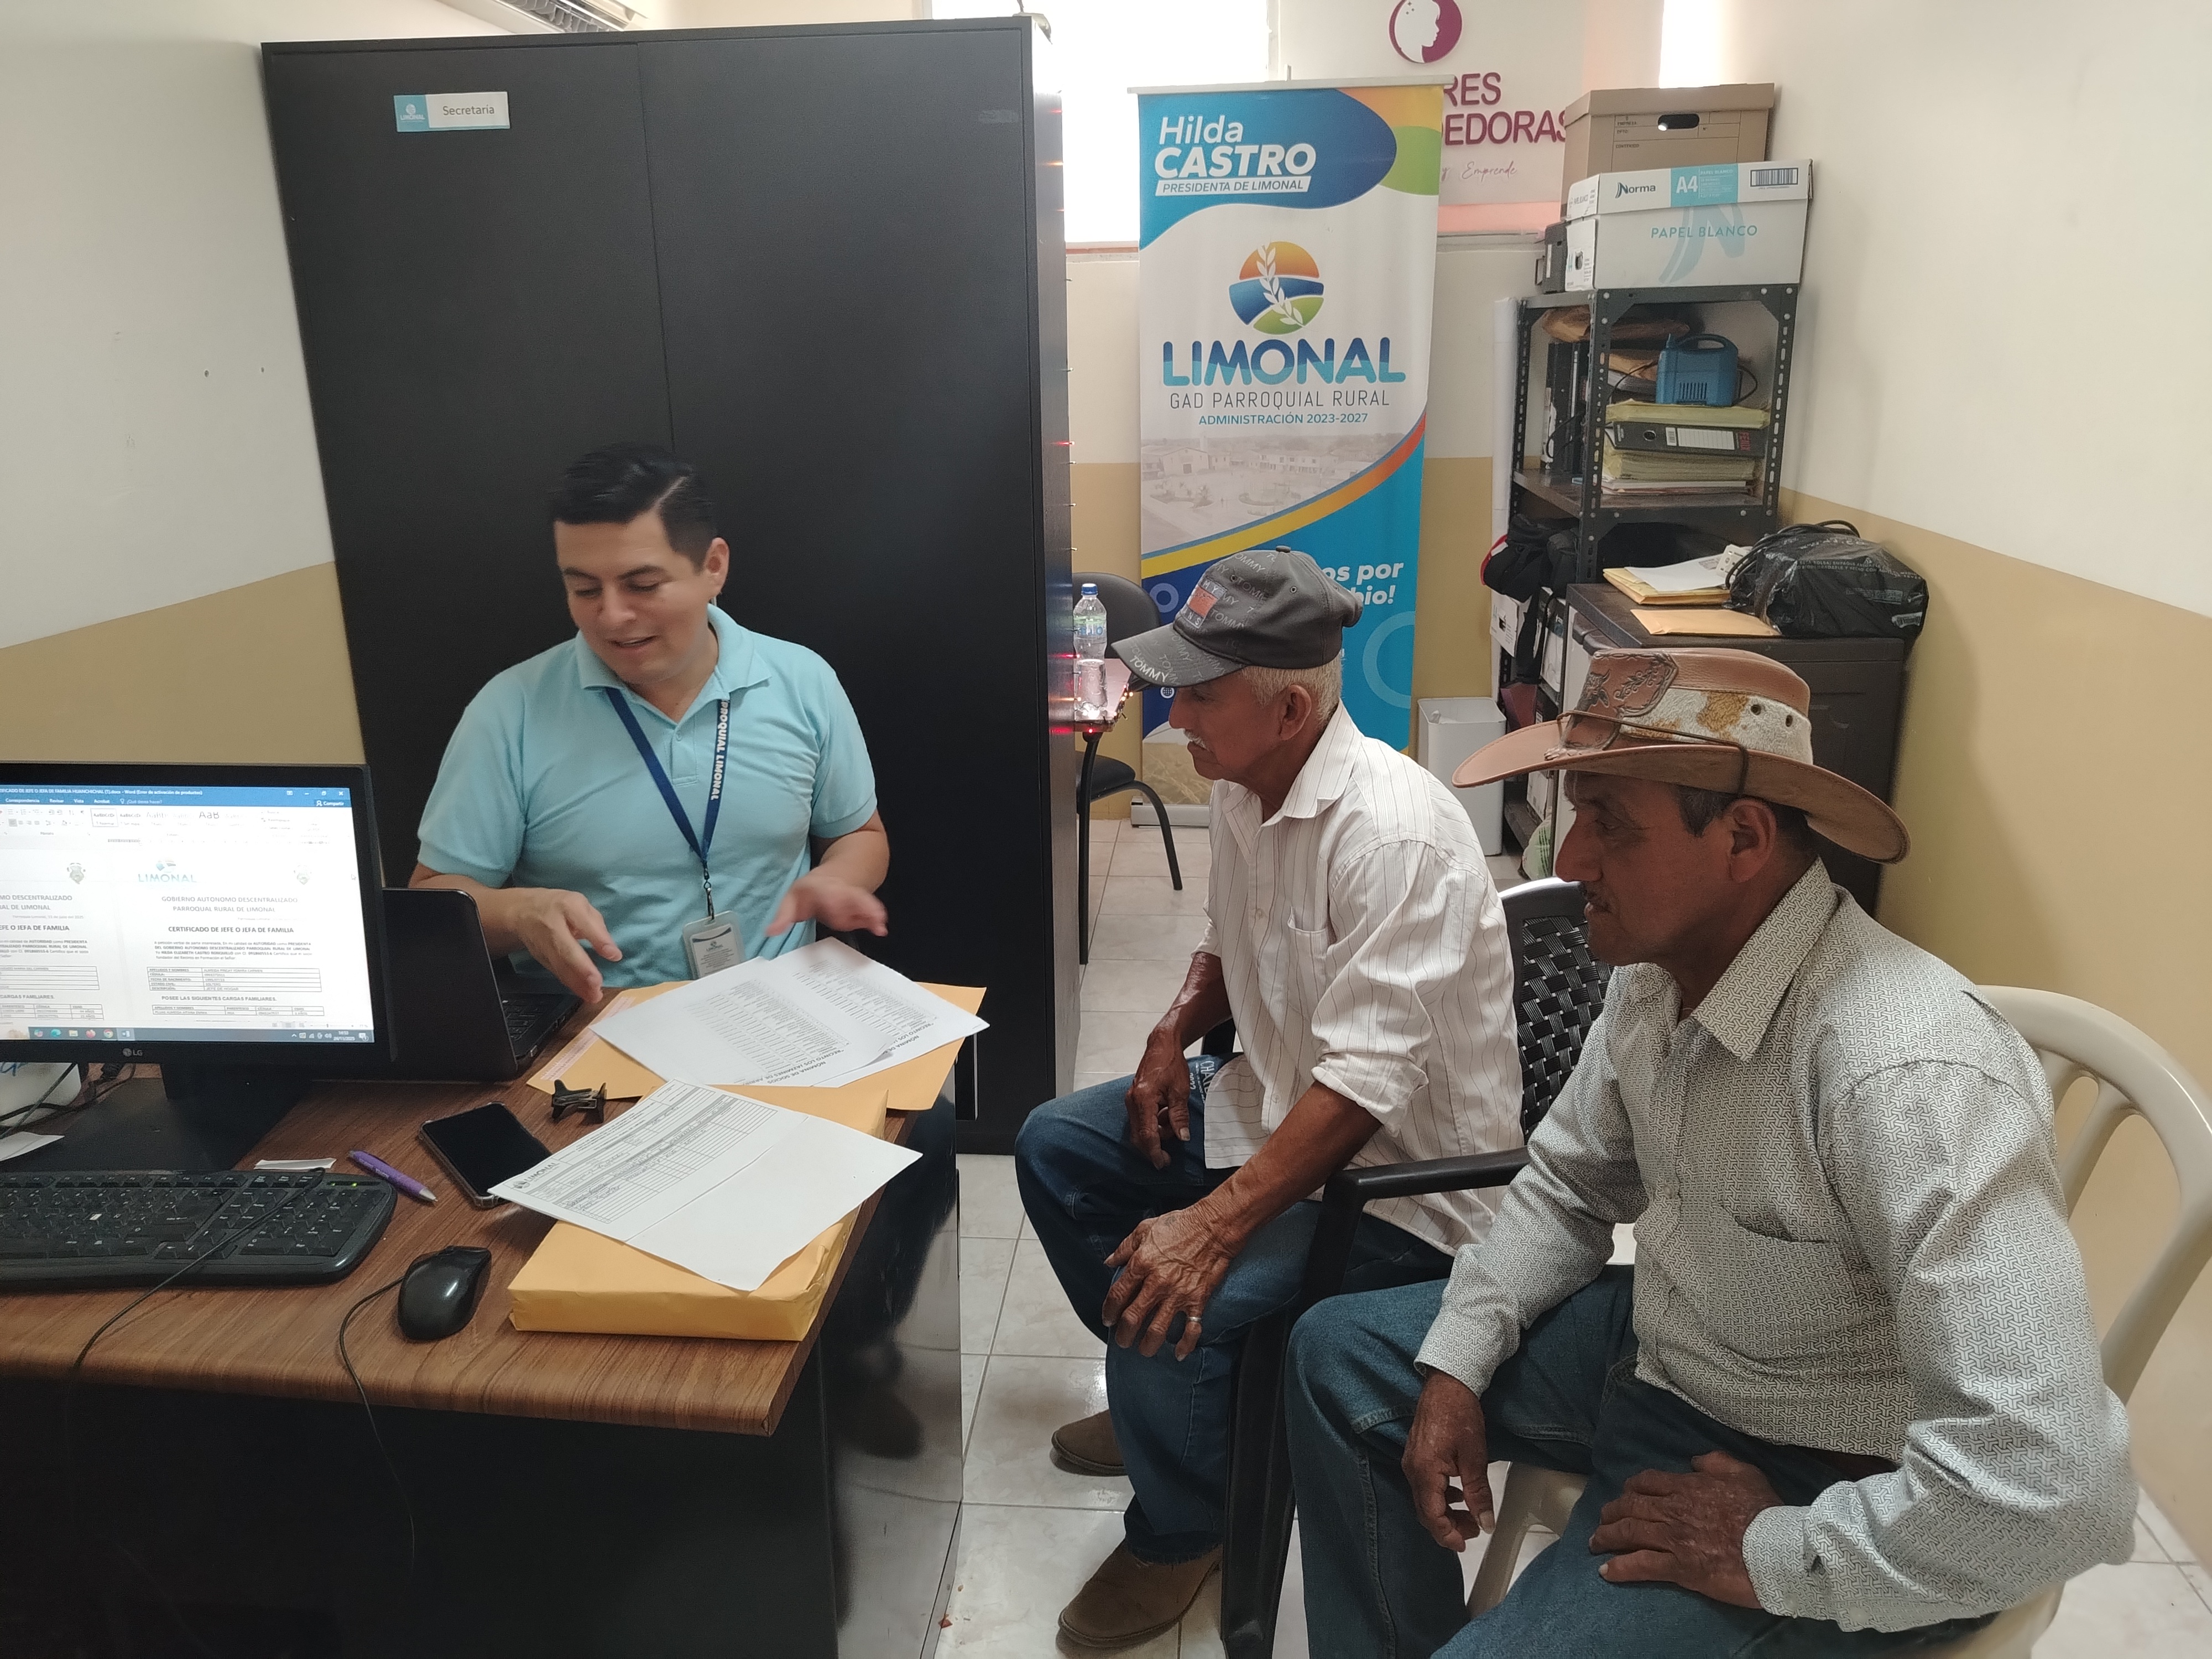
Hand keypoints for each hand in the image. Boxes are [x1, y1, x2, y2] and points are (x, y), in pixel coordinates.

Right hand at [493, 887, 621, 1001]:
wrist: (523, 911)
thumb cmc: (560, 907)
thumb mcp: (580, 905)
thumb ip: (596, 925)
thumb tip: (611, 951)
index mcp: (567, 906)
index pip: (584, 922)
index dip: (598, 939)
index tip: (614, 955)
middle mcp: (552, 926)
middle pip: (566, 949)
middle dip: (582, 968)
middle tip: (597, 984)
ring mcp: (543, 944)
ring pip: (560, 966)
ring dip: (577, 983)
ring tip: (594, 996)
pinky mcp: (540, 958)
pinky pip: (557, 972)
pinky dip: (570, 984)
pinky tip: (584, 993)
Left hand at [768, 871, 887, 937]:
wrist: (834, 877)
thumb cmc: (810, 891)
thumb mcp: (791, 899)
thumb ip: (783, 916)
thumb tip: (770, 931)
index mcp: (819, 888)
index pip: (825, 893)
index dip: (830, 900)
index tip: (832, 908)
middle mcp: (839, 891)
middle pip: (847, 897)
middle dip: (849, 909)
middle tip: (848, 922)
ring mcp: (852, 898)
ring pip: (862, 903)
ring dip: (870, 912)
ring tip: (877, 924)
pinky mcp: (861, 906)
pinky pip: (870, 911)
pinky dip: (875, 919)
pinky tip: (880, 929)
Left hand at [1100, 1205, 1239, 1359]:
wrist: (1213, 1226)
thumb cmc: (1180, 1224)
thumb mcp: (1145, 1229)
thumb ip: (1125, 1248)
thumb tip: (1109, 1262)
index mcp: (1141, 1264)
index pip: (1118, 1295)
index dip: (1110, 1311)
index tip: (1108, 1320)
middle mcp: (1157, 1283)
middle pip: (1133, 1318)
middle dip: (1124, 1334)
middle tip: (1122, 1341)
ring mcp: (1178, 1294)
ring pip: (1157, 1330)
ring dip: (1147, 1345)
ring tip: (1144, 1350)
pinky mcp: (1197, 1300)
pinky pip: (1191, 1329)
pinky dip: (1185, 1345)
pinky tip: (1178, 1354)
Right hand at [1123, 1029, 1191, 1169]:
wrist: (1162, 1045)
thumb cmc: (1171, 1064)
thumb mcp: (1180, 1091)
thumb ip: (1179, 1116)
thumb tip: (1181, 1137)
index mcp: (1143, 1099)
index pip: (1147, 1134)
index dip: (1154, 1152)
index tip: (1162, 1164)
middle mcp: (1132, 1101)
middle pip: (1139, 1135)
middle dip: (1153, 1147)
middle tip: (1168, 1156)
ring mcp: (1131, 1100)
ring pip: (1139, 1128)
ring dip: (1156, 1133)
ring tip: (1172, 1123)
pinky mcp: (1134, 1099)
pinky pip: (1141, 1119)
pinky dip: (1153, 1124)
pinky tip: (1166, 1116)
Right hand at [1403, 1371, 1493, 1550]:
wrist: (1447, 1384)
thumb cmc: (1461, 1417)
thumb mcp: (1475, 1457)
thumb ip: (1478, 1494)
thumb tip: (1486, 1523)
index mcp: (1425, 1473)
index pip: (1432, 1516)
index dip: (1448, 1535)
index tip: (1466, 1544)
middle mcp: (1412, 1471)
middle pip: (1425, 1512)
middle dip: (1448, 1526)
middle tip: (1474, 1530)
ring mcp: (1411, 1463)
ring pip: (1424, 1500)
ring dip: (1445, 1513)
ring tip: (1470, 1514)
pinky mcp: (1415, 1456)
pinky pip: (1425, 1487)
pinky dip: (1441, 1497)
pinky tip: (1458, 1493)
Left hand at [1588, 1450, 1775, 1607]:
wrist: (1774, 1547)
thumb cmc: (1763, 1511)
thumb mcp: (1744, 1472)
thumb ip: (1717, 1462)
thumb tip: (1693, 1460)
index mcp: (1687, 1486)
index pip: (1648, 1482)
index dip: (1632, 1488)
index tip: (1625, 1494)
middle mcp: (1673, 1510)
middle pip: (1631, 1507)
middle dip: (1612, 1512)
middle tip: (1603, 1519)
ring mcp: (1673, 1539)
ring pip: (1629, 1533)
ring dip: (1607, 1537)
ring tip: (1595, 1542)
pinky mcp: (1678, 1567)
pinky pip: (1641, 1566)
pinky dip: (1620, 1568)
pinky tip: (1605, 1572)